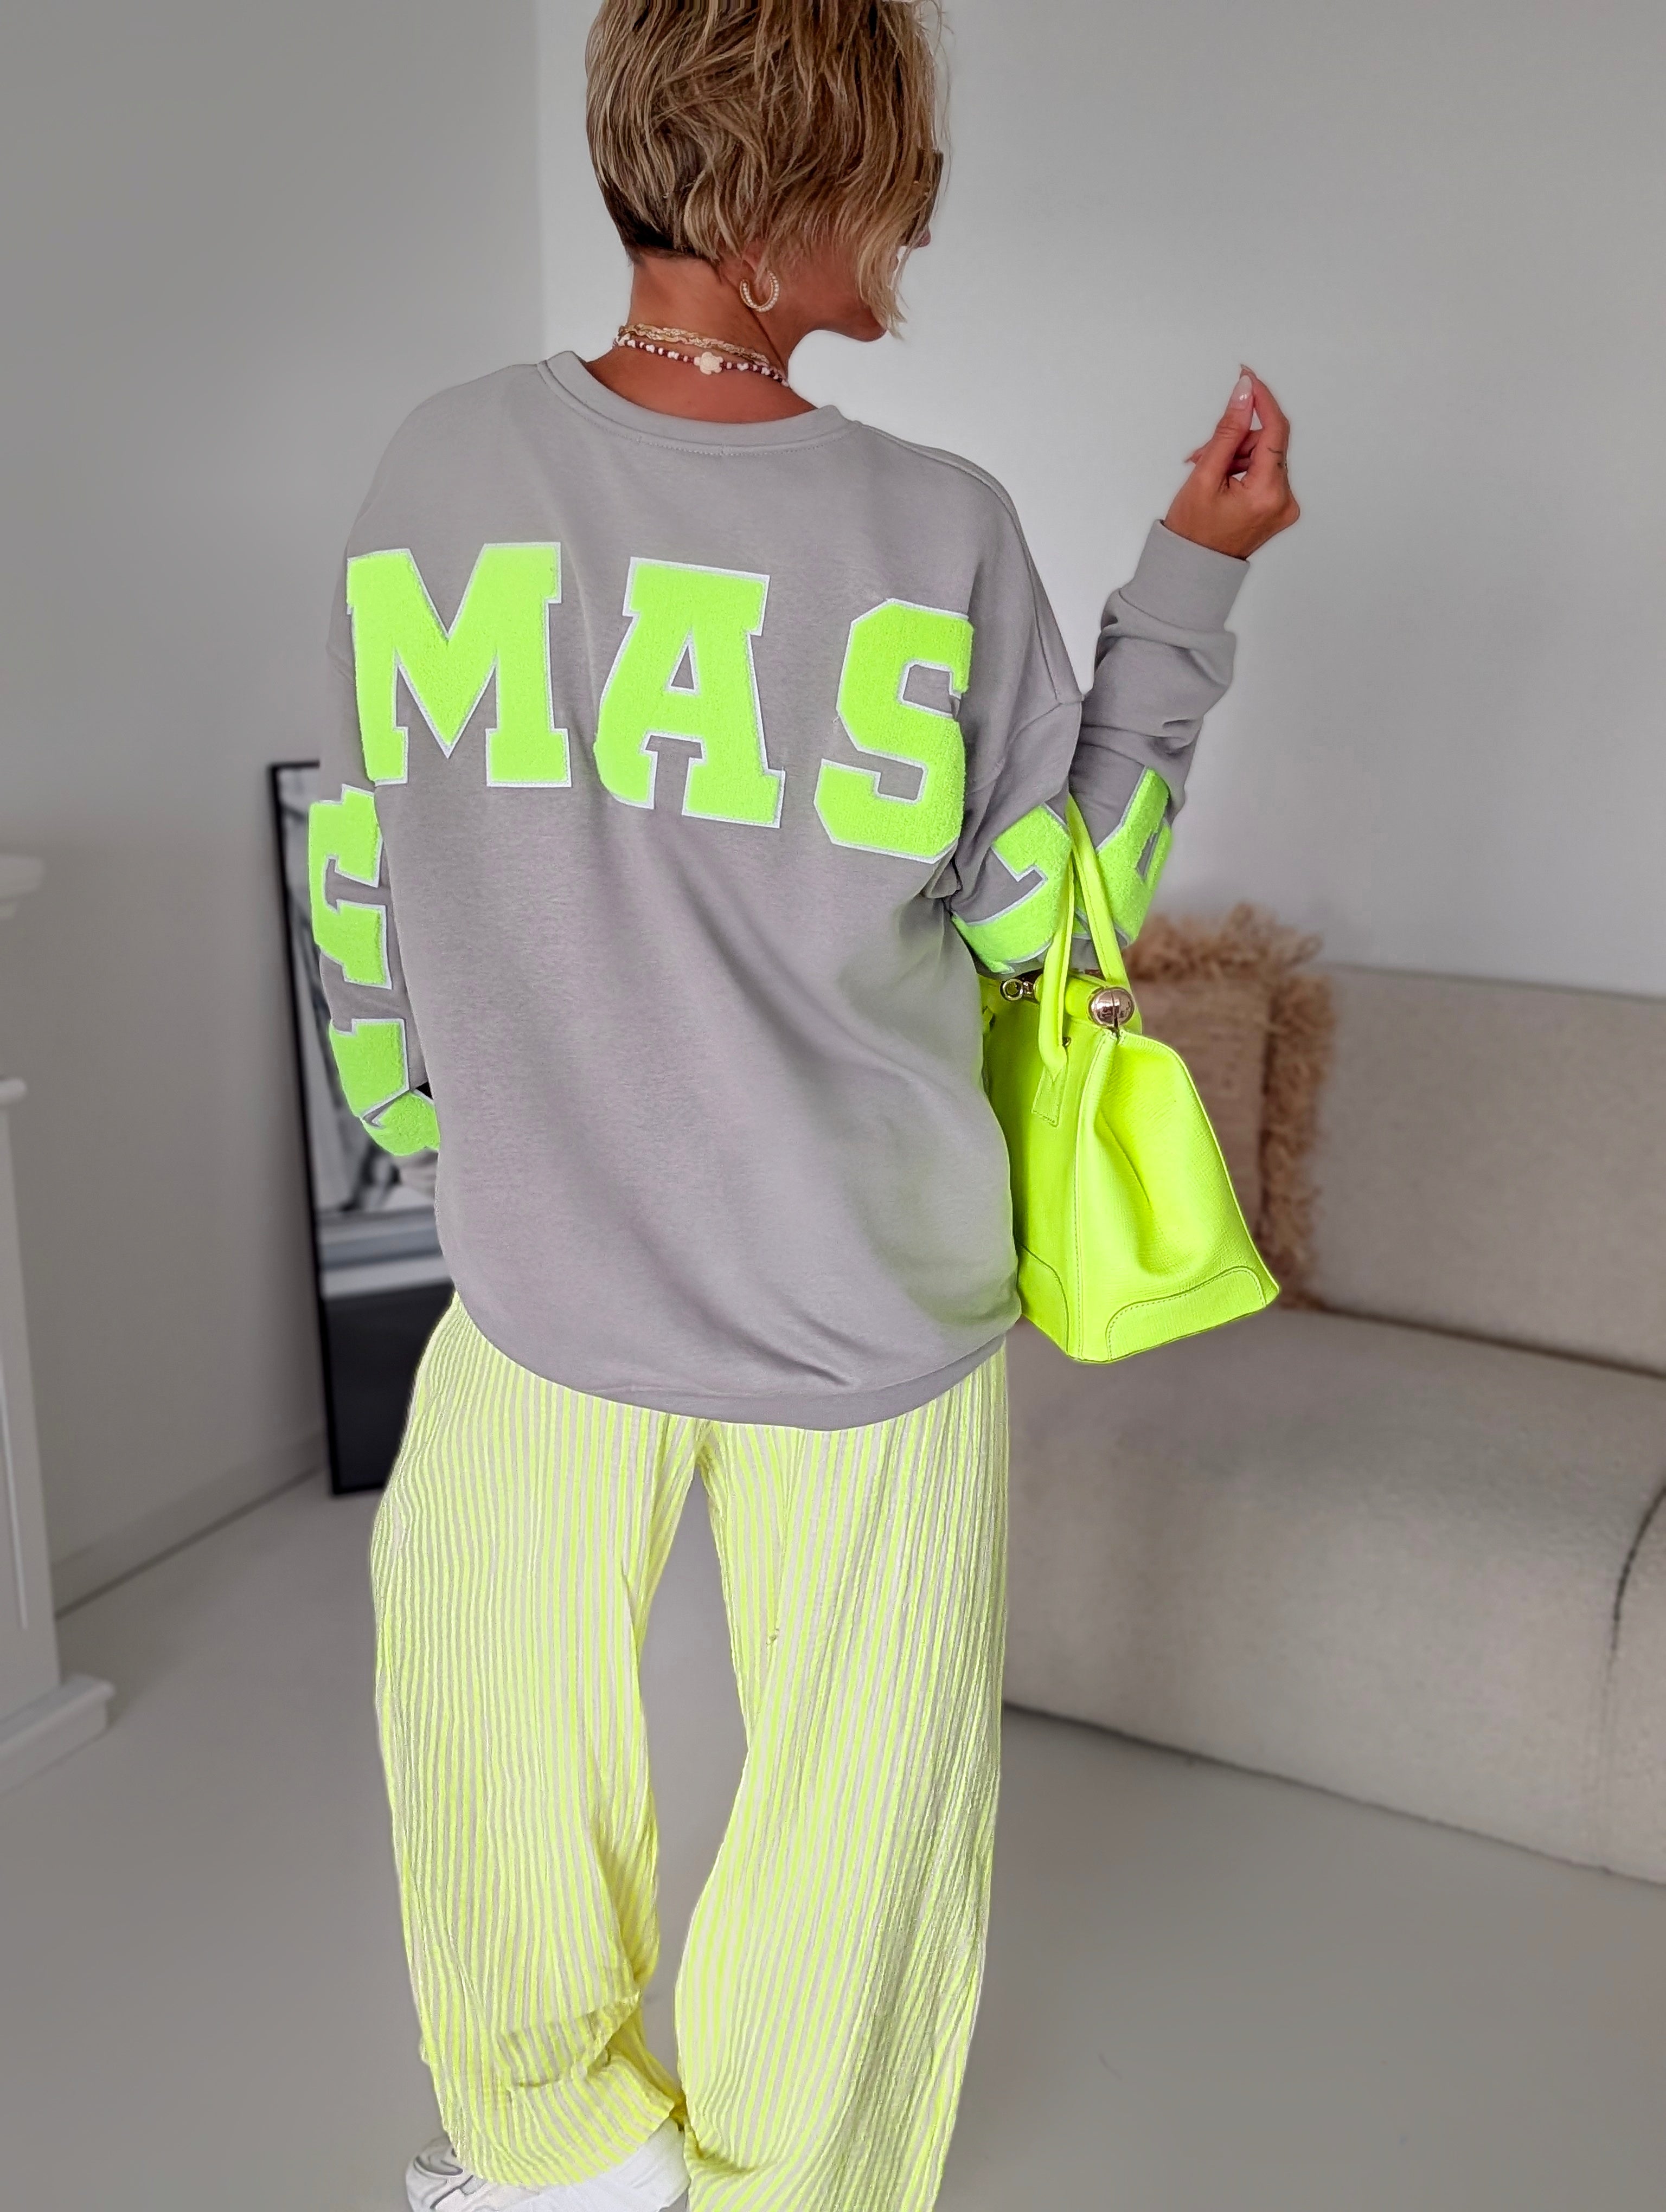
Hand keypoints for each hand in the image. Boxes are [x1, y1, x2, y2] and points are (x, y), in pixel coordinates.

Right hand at [1164, 368, 1298, 560]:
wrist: (1193, 569)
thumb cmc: (1193, 533)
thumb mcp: (1204, 476)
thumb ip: (1227, 431)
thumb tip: (1243, 393)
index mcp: (1268, 493)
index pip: (1276, 430)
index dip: (1262, 399)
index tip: (1247, 378)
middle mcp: (1284, 500)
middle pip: (1268, 443)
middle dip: (1236, 439)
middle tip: (1204, 452)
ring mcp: (1284, 505)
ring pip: (1265, 456)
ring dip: (1236, 455)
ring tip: (1207, 471)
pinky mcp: (1279, 507)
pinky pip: (1264, 472)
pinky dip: (1242, 468)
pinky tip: (1221, 479)